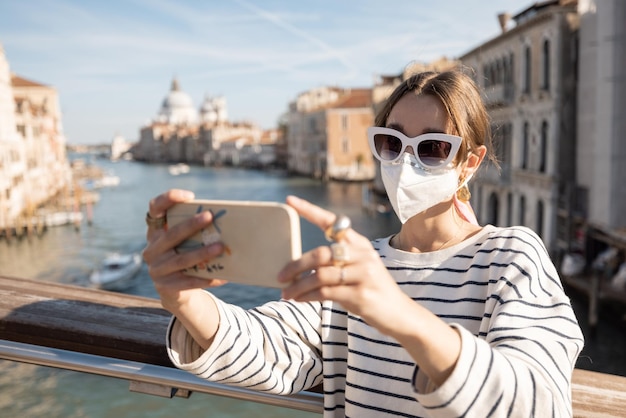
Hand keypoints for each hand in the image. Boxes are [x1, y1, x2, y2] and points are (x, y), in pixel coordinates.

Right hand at [142, 189, 226, 312]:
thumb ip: (195, 231)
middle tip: (209, 217)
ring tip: (220, 247)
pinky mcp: (165, 287)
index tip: (190, 196)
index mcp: (156, 232)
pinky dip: (207, 278)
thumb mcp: (184, 243)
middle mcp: (152, 249)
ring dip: (202, 253)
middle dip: (191, 225)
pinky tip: (223, 276)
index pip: (155, 208)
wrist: (175, 292)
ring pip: (181, 259)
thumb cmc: (185, 257)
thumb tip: (226, 221)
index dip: (168, 199)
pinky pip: (189, 281)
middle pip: (171, 234)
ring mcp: (156, 269)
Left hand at [278, 195, 412, 335]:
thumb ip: (336, 262)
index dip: (310, 210)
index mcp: (360, 244)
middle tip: (280, 276)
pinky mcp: (360, 294)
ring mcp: (363, 274)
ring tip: (286, 293)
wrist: (399, 314)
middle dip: (296, 265)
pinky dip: (307, 296)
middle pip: (321, 254)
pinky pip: (325, 293)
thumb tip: (300, 267)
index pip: (332, 222)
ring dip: (299, 285)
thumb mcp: (358, 269)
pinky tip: (299, 299)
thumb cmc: (371, 290)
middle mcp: (362, 255)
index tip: (290, 201)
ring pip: (320, 275)